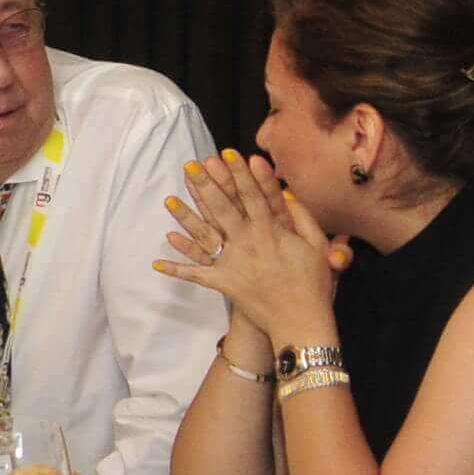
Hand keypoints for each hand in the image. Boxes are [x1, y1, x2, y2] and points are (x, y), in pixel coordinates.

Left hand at [156, 151, 347, 349]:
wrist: (301, 322)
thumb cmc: (313, 283)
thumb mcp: (316, 247)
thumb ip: (303, 219)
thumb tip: (286, 195)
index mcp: (272, 233)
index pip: (254, 196)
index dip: (241, 173)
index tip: (229, 152)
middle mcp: (248, 244)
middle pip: (224, 209)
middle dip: (207, 185)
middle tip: (191, 165)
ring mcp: (233, 264)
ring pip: (205, 237)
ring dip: (185, 218)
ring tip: (168, 200)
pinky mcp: (225, 283)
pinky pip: (197, 275)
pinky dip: (178, 268)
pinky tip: (157, 260)